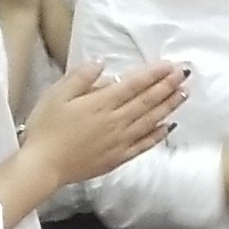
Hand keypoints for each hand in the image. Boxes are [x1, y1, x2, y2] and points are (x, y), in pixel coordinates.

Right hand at [21, 59, 182, 186]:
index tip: (170, 65)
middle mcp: (116, 121)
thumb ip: (81, 77)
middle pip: (148, 101)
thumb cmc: (46, 128)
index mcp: (101, 103)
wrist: (43, 166)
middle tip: (185, 74)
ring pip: (151, 121)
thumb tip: (102, 63)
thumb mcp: (57, 94)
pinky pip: (144, 145)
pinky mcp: (118, 158)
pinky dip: (158, 135)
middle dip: (168, 86)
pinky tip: (169, 127)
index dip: (154, 74)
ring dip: (169, 107)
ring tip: (184, 94)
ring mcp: (120, 141)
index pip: (134, 84)